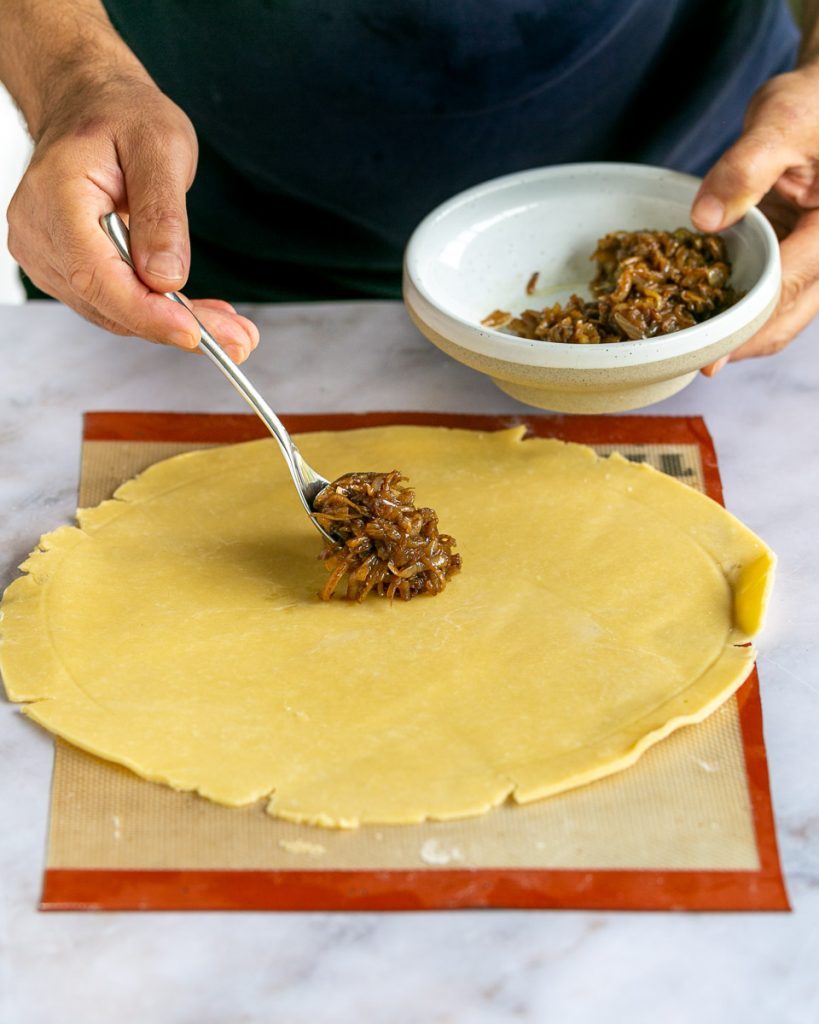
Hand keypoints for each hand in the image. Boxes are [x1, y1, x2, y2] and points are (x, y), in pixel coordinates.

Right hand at [7, 75, 258, 361]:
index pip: (97, 275)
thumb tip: (165, 277)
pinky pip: (115, 304)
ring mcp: (48, 257)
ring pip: (116, 313)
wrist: (91, 106)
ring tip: (231, 327)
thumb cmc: (123, 116)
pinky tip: (198, 312)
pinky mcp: (66, 271)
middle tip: (241, 340)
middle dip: (177, 326)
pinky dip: (159, 313)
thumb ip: (162, 213)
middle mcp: (41, 234)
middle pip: (111, 303)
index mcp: (56, 197)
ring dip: (174, 325)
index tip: (195, 333)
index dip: (146, 313)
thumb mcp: (160, 146)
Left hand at [691, 64, 818, 374]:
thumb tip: (704, 220)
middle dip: (739, 345)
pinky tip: (699, 319)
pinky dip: (738, 312)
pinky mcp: (795, 260)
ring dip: (738, 337)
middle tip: (686, 365)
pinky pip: (771, 297)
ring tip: (688, 352)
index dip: (745, 325)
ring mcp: (814, 261)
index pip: (787, 288)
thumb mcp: (782, 120)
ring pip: (781, 317)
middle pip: (786, 318)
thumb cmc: (813, 104)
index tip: (708, 357)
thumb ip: (746, 168)